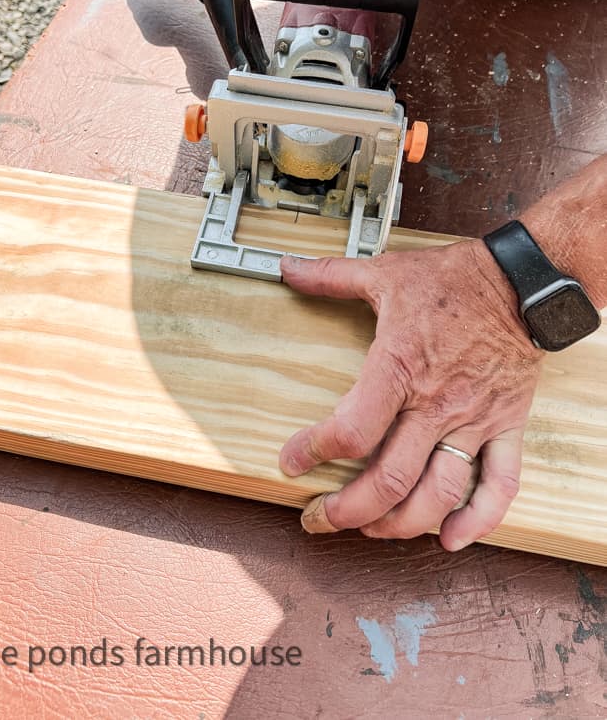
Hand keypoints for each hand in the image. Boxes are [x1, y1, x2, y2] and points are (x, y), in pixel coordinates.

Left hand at [279, 239, 543, 549]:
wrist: (519, 282)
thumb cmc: (453, 280)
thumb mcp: (385, 272)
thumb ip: (331, 275)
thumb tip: (288, 268)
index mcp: (399, 367)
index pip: (351, 429)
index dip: (312, 452)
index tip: (291, 462)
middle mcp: (436, 403)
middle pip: (388, 480)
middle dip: (346, 510)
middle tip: (319, 517)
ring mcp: (473, 420)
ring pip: (438, 493)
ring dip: (400, 524)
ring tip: (370, 531)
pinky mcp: (504, 426)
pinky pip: (500, 484)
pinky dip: (479, 520)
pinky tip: (451, 538)